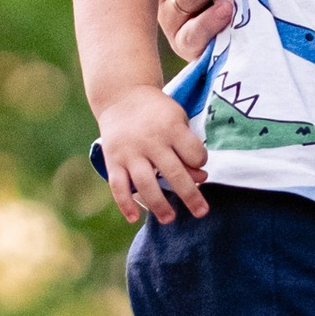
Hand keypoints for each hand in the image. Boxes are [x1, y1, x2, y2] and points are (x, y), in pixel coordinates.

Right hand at [96, 86, 208, 224]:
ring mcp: (130, 152)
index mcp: (171, 127)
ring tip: (169, 219)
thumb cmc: (158, 114)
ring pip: (146, 183)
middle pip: (173, 172)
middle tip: (201, 212)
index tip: (199, 164)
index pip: (194, 152)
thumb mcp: (178, 120)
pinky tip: (134, 219)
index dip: (201, 161)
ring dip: (159, 205)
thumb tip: (202, 178)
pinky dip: (125, 203)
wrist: (122, 96)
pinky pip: (118, 186)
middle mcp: (150, 140)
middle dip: (190, 195)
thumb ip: (189, 148)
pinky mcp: (113, 160)